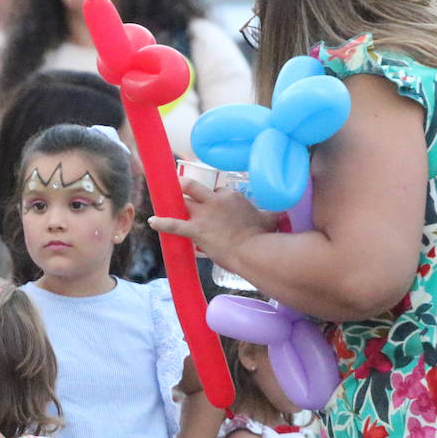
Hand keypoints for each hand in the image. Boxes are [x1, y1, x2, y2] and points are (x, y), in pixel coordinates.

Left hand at [148, 179, 276, 268]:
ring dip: (173, 202)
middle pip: (194, 188)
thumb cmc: (263, 236)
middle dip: (184, 186)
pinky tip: (152, 221)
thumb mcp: (270, 219)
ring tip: (162, 200)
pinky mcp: (195, 230)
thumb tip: (283, 214)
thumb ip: (272, 214)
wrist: (252, 251)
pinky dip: (161, 222)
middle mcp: (215, 200)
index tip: (212, 206)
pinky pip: (173, 224)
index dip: (213, 198)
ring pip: (182, 201)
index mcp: (231, 196)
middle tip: (178, 186)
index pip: (218, 191)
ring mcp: (204, 215)